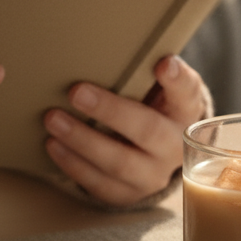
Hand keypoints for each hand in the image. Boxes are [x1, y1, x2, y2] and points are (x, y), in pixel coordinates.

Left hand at [42, 55, 208, 206]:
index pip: (187, 92)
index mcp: (184, 111)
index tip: (163, 64)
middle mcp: (174, 146)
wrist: (154, 154)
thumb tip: (115, 46)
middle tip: (76, 91)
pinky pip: (101, 185)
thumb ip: (145, 70)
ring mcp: (153, 175)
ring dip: (82, 140)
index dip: (177, 80)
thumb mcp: (156, 89)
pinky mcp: (130, 194)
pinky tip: (54, 145)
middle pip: (148, 131)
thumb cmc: (149, 109)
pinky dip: (74, 165)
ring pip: (120, 162)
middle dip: (110, 111)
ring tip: (53, 119)